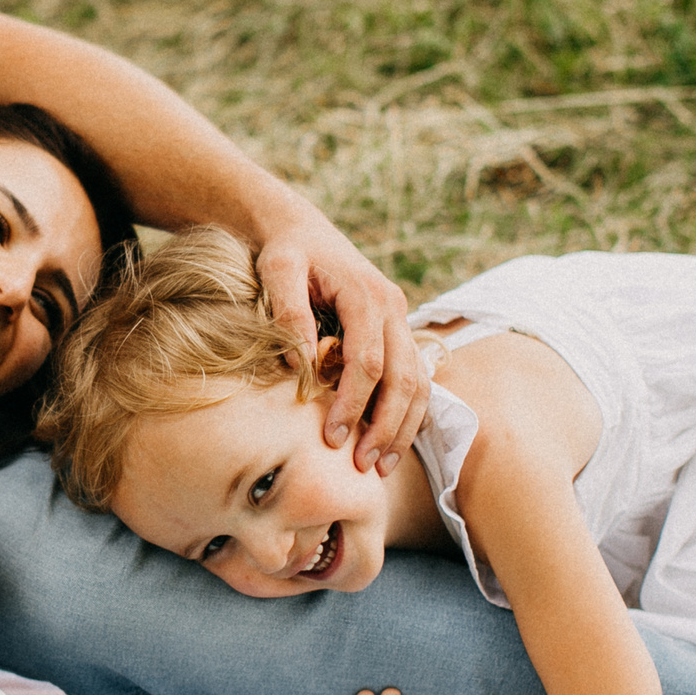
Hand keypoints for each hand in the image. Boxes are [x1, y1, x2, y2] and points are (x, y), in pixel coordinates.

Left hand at [253, 211, 425, 472]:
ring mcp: (399, 319)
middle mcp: (393, 307)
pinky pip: (414, 377)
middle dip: (386, 426)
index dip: (352, 404)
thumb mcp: (277, 270)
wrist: (300, 228)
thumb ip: (289, 313)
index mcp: (367, 295)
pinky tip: (390, 442)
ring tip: (380, 465)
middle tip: (362, 466)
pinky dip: (407, 411)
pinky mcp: (396, 330)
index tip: (332, 439)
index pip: (369, 362)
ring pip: (418, 381)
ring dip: (403, 426)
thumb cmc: (285, 251)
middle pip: (404, 378)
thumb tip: (303, 366)